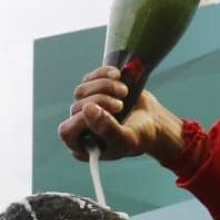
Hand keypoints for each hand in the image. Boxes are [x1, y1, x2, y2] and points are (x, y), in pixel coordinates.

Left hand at [57, 66, 184, 162]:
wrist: (152, 121)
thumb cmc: (139, 136)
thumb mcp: (127, 139)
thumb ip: (108, 130)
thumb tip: (88, 110)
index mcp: (82, 145)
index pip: (67, 131)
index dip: (83, 120)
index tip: (107, 113)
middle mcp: (79, 126)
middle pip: (76, 108)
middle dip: (100, 103)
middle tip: (120, 106)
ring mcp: (84, 106)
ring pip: (81, 90)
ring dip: (104, 88)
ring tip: (124, 92)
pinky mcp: (93, 89)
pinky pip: (90, 77)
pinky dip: (104, 74)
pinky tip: (118, 76)